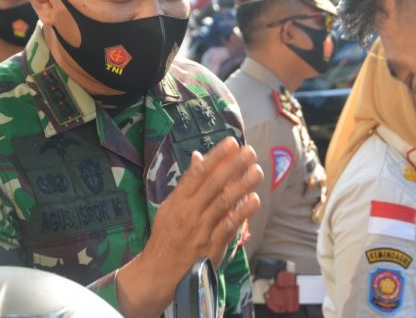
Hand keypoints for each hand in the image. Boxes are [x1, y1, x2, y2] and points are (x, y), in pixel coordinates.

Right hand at [116, 137, 262, 317]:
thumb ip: (187, 183)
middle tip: (250, 152)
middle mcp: (189, 212)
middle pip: (213, 184)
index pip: (198, 173)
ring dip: (242, 185)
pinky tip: (254, 200)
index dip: (216, 156)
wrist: (159, 272)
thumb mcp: (170, 206)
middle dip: (233, 166)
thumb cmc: (166, 236)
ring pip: (224, 202)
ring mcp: (201, 229)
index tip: (231, 142)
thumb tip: (198, 157)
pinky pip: (229, 226)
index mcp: (177, 200)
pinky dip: (242, 213)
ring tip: (257, 171)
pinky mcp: (211, 246)